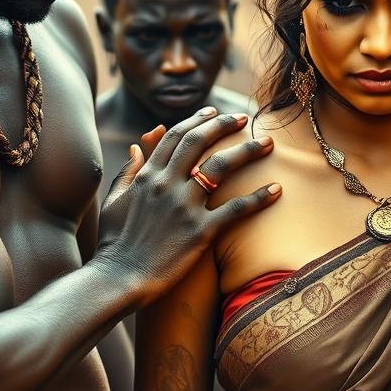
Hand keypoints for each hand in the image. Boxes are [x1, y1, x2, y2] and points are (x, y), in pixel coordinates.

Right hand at [96, 110, 280, 304]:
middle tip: (245, 118)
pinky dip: (258, 198)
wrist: (119, 278)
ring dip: (247, 151)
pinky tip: (276, 189)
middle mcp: (166, 185)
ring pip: (220, 168)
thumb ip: (128, 173)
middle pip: (199, 143)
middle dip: (224, 125)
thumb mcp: (114, 202)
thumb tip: (137, 147)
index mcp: (146, 176)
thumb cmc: (116, 244)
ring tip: (267, 143)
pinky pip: (235, 210)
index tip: (214, 112)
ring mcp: (183, 207)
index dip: (197, 121)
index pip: (175, 137)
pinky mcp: (199, 232)